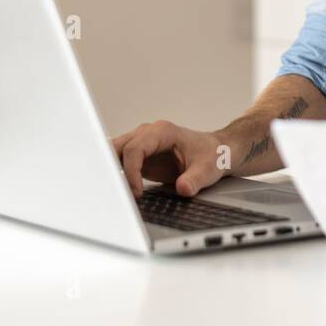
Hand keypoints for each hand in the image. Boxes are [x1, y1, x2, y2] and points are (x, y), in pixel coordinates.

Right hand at [110, 120, 228, 197]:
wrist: (215, 152)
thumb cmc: (211, 155)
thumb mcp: (208, 169)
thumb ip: (195, 179)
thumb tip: (183, 189)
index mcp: (162, 132)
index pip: (135, 148)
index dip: (132, 171)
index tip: (137, 192)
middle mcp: (147, 134)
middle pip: (117, 147)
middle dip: (111, 168)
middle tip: (114, 192)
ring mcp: (142, 144)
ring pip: (114, 153)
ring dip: (111, 171)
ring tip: (114, 194)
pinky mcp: (140, 157)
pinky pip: (120, 163)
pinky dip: (116, 175)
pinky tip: (118, 191)